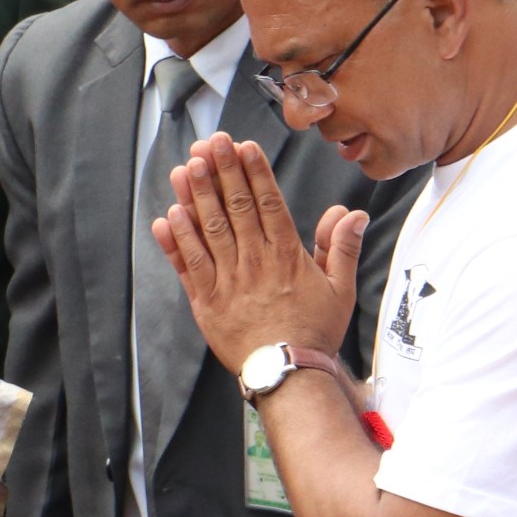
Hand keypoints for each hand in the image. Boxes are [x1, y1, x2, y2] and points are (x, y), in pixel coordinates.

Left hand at [156, 132, 361, 372]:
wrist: (288, 374)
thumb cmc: (314, 332)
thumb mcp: (340, 289)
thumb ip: (341, 247)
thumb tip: (351, 213)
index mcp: (286, 255)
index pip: (269, 203)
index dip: (254, 172)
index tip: (243, 145)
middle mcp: (255, 263)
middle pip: (236, 208)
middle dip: (222, 172)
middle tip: (209, 142)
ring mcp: (227, 282)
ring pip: (208, 231)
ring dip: (195, 197)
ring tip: (186, 167)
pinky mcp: (205, 303)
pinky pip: (188, 267)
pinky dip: (175, 242)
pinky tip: (166, 216)